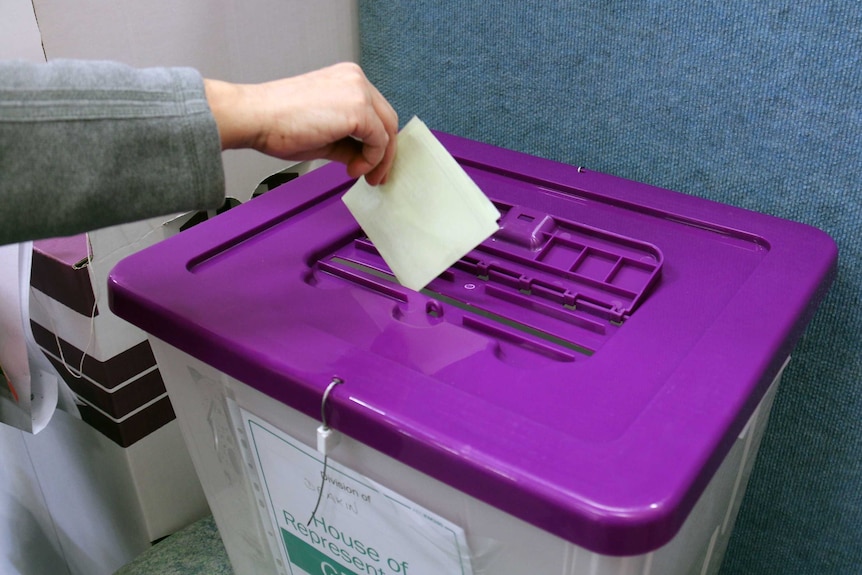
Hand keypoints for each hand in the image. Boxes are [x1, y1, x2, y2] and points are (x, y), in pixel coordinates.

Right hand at [204, 63, 397, 184]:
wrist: (255, 117)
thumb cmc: (277, 122)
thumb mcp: (324, 134)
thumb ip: (348, 142)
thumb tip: (361, 158)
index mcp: (346, 79)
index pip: (376, 112)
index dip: (379, 143)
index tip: (374, 164)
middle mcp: (355, 79)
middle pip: (387, 120)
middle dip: (385, 153)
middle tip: (376, 176)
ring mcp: (358, 91)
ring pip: (388, 131)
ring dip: (379, 160)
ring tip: (361, 175)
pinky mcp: (358, 108)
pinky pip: (379, 140)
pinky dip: (371, 160)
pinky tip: (353, 169)